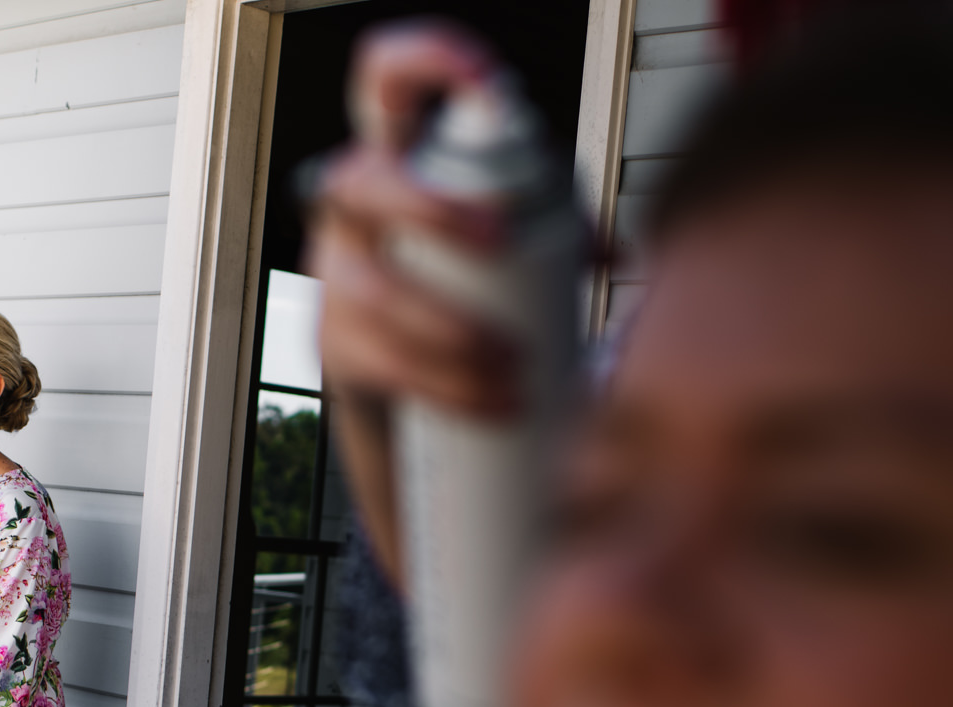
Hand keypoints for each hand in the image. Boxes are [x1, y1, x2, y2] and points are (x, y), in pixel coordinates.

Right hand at [307, 21, 519, 589]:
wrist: (410, 373)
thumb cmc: (464, 279)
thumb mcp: (511, 235)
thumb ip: (560, 223)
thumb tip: (616, 253)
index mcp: (395, 154)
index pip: (385, 77)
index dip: (426, 60)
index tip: (488, 81)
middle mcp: (351, 204)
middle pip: (364, 179)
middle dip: (432, 207)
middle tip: (502, 242)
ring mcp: (335, 274)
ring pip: (376, 288)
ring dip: (451, 328)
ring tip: (516, 364)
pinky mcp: (337, 344)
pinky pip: (383, 360)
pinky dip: (448, 384)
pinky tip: (493, 400)